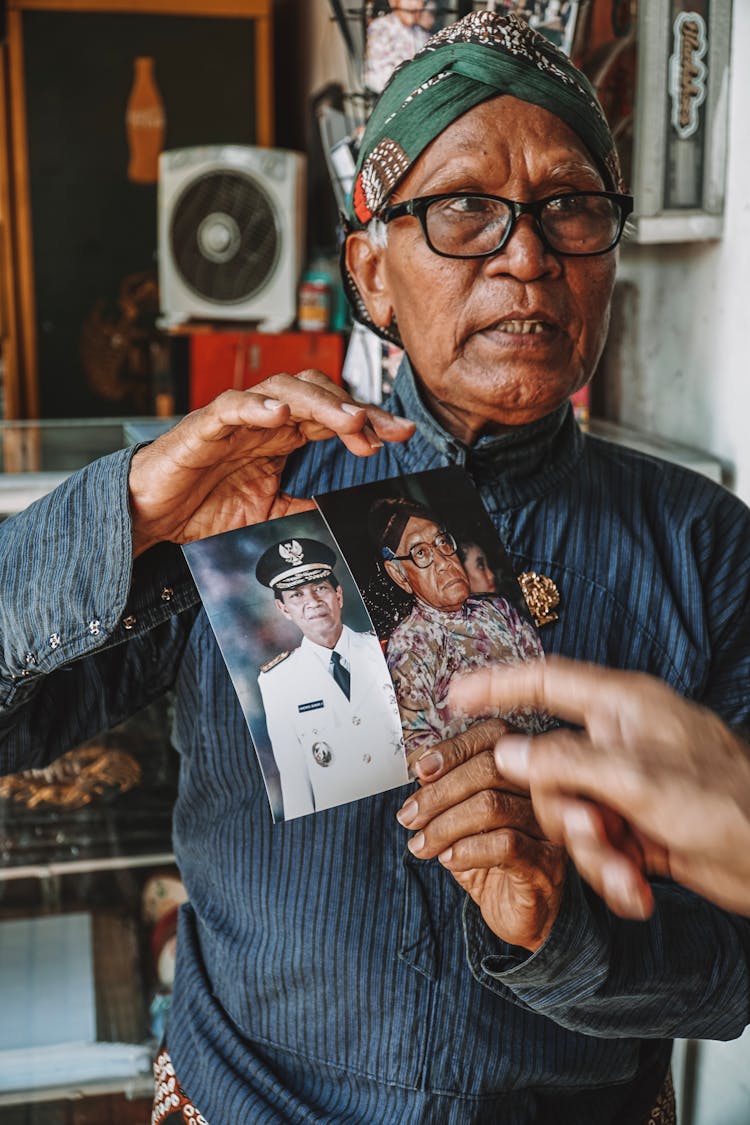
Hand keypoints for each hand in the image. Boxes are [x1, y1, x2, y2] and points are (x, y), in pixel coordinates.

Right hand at [128, 371, 414, 554]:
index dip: (370, 421)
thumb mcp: (269, 515)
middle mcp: (264, 420)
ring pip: (283, 389)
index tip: (402, 435)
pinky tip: (280, 414)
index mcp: (282, 437)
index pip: (334, 417)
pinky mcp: (203, 427)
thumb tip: (344, 515)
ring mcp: (235, 419)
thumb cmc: (202, 506)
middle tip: (383, 431)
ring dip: (320, 403)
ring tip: (348, 420)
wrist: (151, 514)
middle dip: (355, 409)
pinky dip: (256, 406)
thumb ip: (304, 508)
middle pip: (319, 393)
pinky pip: (232, 405)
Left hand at [397, 719, 566, 951]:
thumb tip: (418, 768)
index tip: (419, 770)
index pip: (493, 736)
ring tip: (421, 844)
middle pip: (489, 769)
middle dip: (438, 793)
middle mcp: (542, 790)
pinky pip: (505, 844)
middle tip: (408, 816)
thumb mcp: (461, 820)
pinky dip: (467, 849)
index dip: (453, 748)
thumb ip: (446, 790)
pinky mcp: (546, 863)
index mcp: (521, 769)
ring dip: (444, 825)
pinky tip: (448, 860)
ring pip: (492, 806)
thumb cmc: (489, 860)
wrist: (519, 912)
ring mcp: (548, 826)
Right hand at [449, 658, 749, 918]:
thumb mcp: (639, 782)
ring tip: (627, 875)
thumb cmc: (729, 804)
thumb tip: (507, 755)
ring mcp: (627, 786)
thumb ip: (567, 765)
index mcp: (622, 708)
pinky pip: (597, 846)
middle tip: (594, 833)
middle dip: (565, 815)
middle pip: (551, 771)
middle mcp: (619, 742)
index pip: (545, 683)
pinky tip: (638, 891)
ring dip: (593, 854)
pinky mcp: (637, 827)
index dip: (497, 685)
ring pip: (570, 815)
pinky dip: (613, 873)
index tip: (455, 695)